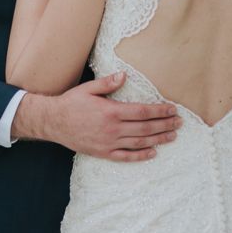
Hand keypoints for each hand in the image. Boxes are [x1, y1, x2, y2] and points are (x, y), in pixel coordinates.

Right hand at [11, 72, 181, 161]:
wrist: (52, 122)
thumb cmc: (70, 103)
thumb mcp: (87, 89)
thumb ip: (107, 84)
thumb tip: (124, 76)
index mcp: (111, 111)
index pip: (143, 112)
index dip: (160, 111)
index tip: (172, 109)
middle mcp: (113, 128)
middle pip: (146, 127)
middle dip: (165, 125)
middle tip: (179, 123)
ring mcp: (109, 142)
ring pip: (140, 142)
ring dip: (159, 139)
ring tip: (172, 136)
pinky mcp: (104, 152)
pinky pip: (126, 156)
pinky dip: (141, 155)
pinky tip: (153, 152)